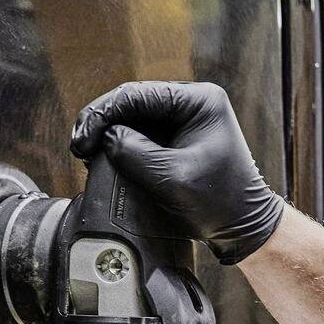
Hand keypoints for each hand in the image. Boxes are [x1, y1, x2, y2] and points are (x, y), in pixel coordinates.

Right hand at [69, 81, 285, 264]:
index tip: (82, 140)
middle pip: (133, 103)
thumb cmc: (221, 203)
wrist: (244, 227)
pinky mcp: (178, 138)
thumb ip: (135, 153)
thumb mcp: (173, 178)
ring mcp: (185, 119)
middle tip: (79, 147)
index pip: (137, 95)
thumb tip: (106, 137)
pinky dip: (122, 144)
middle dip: (103, 123)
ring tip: (87, 152)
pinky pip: (142, 134)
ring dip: (110, 133)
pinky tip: (104, 155)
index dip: (103, 114)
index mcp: (199, 100)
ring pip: (134, 118)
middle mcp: (192, 102)